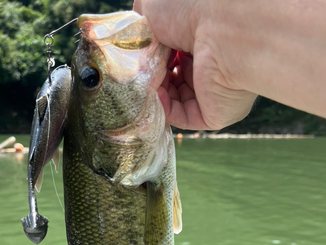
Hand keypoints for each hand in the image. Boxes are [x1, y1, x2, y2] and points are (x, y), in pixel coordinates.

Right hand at [134, 0, 256, 129]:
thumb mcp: (153, 7)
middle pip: (172, 79)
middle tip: (142, 69)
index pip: (171, 56)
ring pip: (175, 101)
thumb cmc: (190, 7)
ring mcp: (213, 91)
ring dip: (157, 92)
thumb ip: (141, 26)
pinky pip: (183, 117)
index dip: (152, 57)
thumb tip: (138, 45)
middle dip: (154, 75)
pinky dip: (165, 108)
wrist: (223, 27)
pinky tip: (156, 94)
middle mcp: (210, 65)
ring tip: (147, 80)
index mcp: (201, 40)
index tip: (140, 56)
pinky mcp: (214, 114)